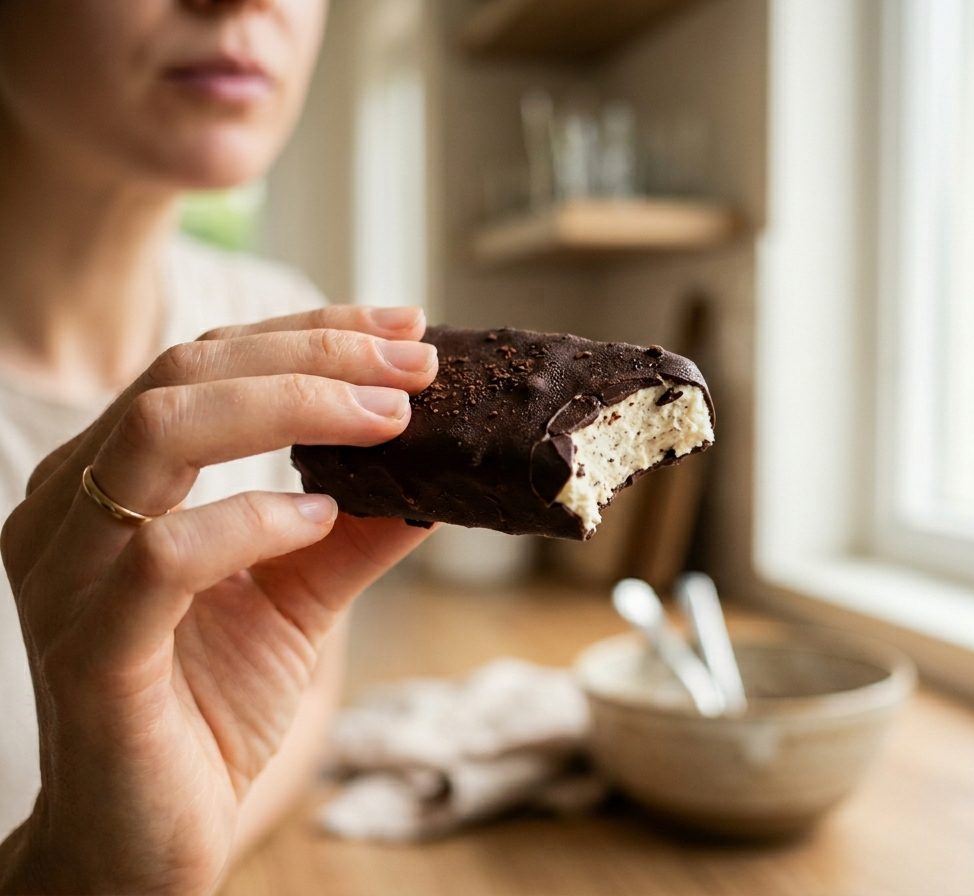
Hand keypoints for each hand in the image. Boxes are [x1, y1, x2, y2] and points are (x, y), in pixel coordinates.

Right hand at [0, 306, 437, 894]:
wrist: (147, 834)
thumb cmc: (208, 707)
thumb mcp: (299, 598)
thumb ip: (357, 533)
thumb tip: (440, 473)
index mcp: (110, 479)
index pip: (205, 365)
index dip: (309, 334)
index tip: (405, 328)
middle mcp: (72, 506)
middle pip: (183, 374)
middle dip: (313, 355)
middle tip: (413, 365)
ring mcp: (67, 571)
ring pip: (159, 432)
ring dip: (290, 409)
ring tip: (388, 420)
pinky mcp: (90, 646)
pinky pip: (162, 555)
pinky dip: (251, 520)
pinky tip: (319, 518)